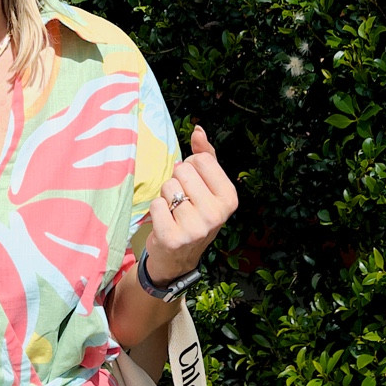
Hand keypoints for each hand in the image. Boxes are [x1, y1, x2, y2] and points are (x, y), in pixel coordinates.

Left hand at [146, 124, 237, 280]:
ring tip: (174, 212)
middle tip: (182, 201)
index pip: (200, 160)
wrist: (179, 256)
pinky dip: (156, 210)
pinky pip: (156, 204)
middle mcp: (216, 215)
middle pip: (182, 171)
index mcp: (229, 199)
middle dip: (177, 181)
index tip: (194, 186)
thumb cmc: (193, 213)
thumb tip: (198, 130)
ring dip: (165, 196)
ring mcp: (195, 229)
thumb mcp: (207, 185)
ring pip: (167, 187)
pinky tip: (165, 222)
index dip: (191, 168)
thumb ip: (205, 156)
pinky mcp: (172, 238)